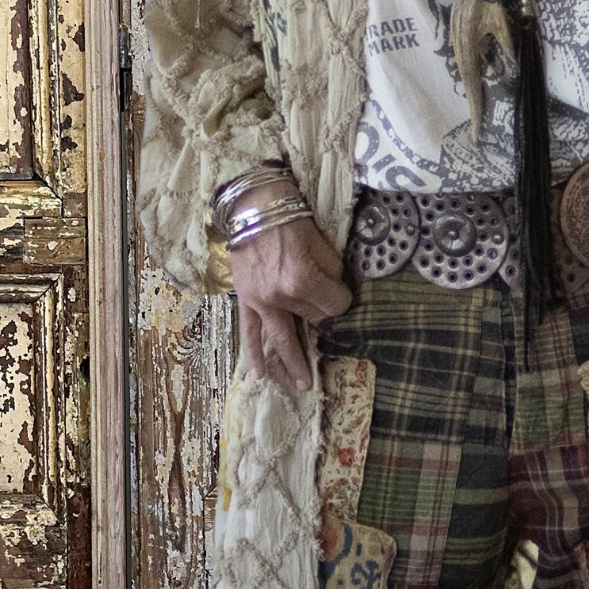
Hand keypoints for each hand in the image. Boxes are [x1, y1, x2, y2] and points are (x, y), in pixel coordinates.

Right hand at [231, 216, 352, 395]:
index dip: (343, 299)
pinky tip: (257, 376)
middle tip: (333, 334)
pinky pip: (248, 332)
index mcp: (303, 280)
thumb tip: (336, 290)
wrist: (252, 204)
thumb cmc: (291, 216)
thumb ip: (332, 270)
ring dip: (292, 362)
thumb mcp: (322, 240)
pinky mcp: (246, 299)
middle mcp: (282, 297)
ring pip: (280, 338)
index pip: (335, 304)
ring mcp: (261, 301)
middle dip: (325, 324)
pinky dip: (252, 354)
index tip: (342, 291)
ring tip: (301, 385)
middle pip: (313, 320)